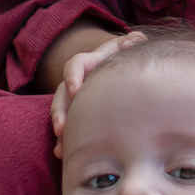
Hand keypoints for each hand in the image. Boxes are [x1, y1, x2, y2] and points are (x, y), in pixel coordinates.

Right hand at [51, 31, 145, 158]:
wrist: (125, 65)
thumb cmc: (129, 55)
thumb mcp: (132, 46)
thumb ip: (134, 42)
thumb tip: (135, 40)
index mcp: (92, 63)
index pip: (76, 65)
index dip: (73, 76)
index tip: (75, 90)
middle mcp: (80, 80)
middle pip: (62, 94)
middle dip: (59, 112)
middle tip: (60, 128)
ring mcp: (78, 97)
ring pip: (62, 113)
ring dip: (60, 130)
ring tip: (60, 149)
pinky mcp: (80, 112)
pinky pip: (69, 126)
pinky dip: (64, 140)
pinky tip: (63, 154)